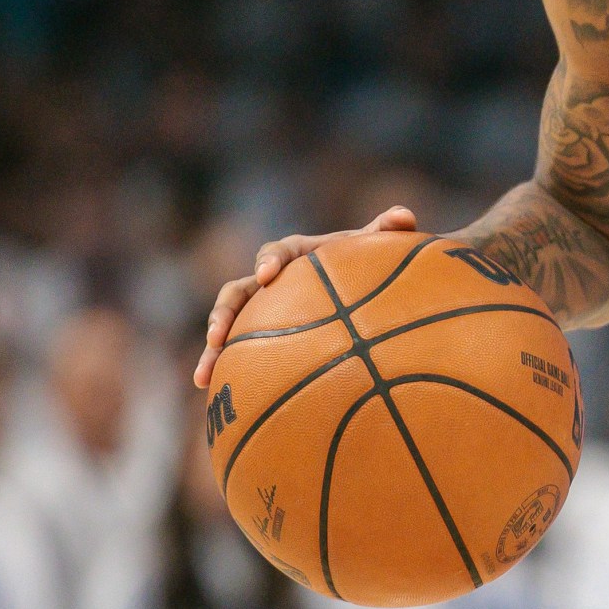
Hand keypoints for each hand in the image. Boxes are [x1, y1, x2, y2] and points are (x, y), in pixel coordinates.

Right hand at [196, 206, 418, 386]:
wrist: (364, 287)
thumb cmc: (369, 263)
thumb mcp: (378, 247)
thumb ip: (388, 230)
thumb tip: (404, 215)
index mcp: (296, 253)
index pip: (278, 251)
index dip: (270, 260)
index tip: (269, 274)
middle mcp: (272, 281)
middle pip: (239, 292)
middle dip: (224, 312)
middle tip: (217, 334)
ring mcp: (263, 309)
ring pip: (230, 325)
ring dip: (214, 348)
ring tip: (204, 375)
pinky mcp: (262, 333)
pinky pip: (240, 350)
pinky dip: (226, 369)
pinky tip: (214, 393)